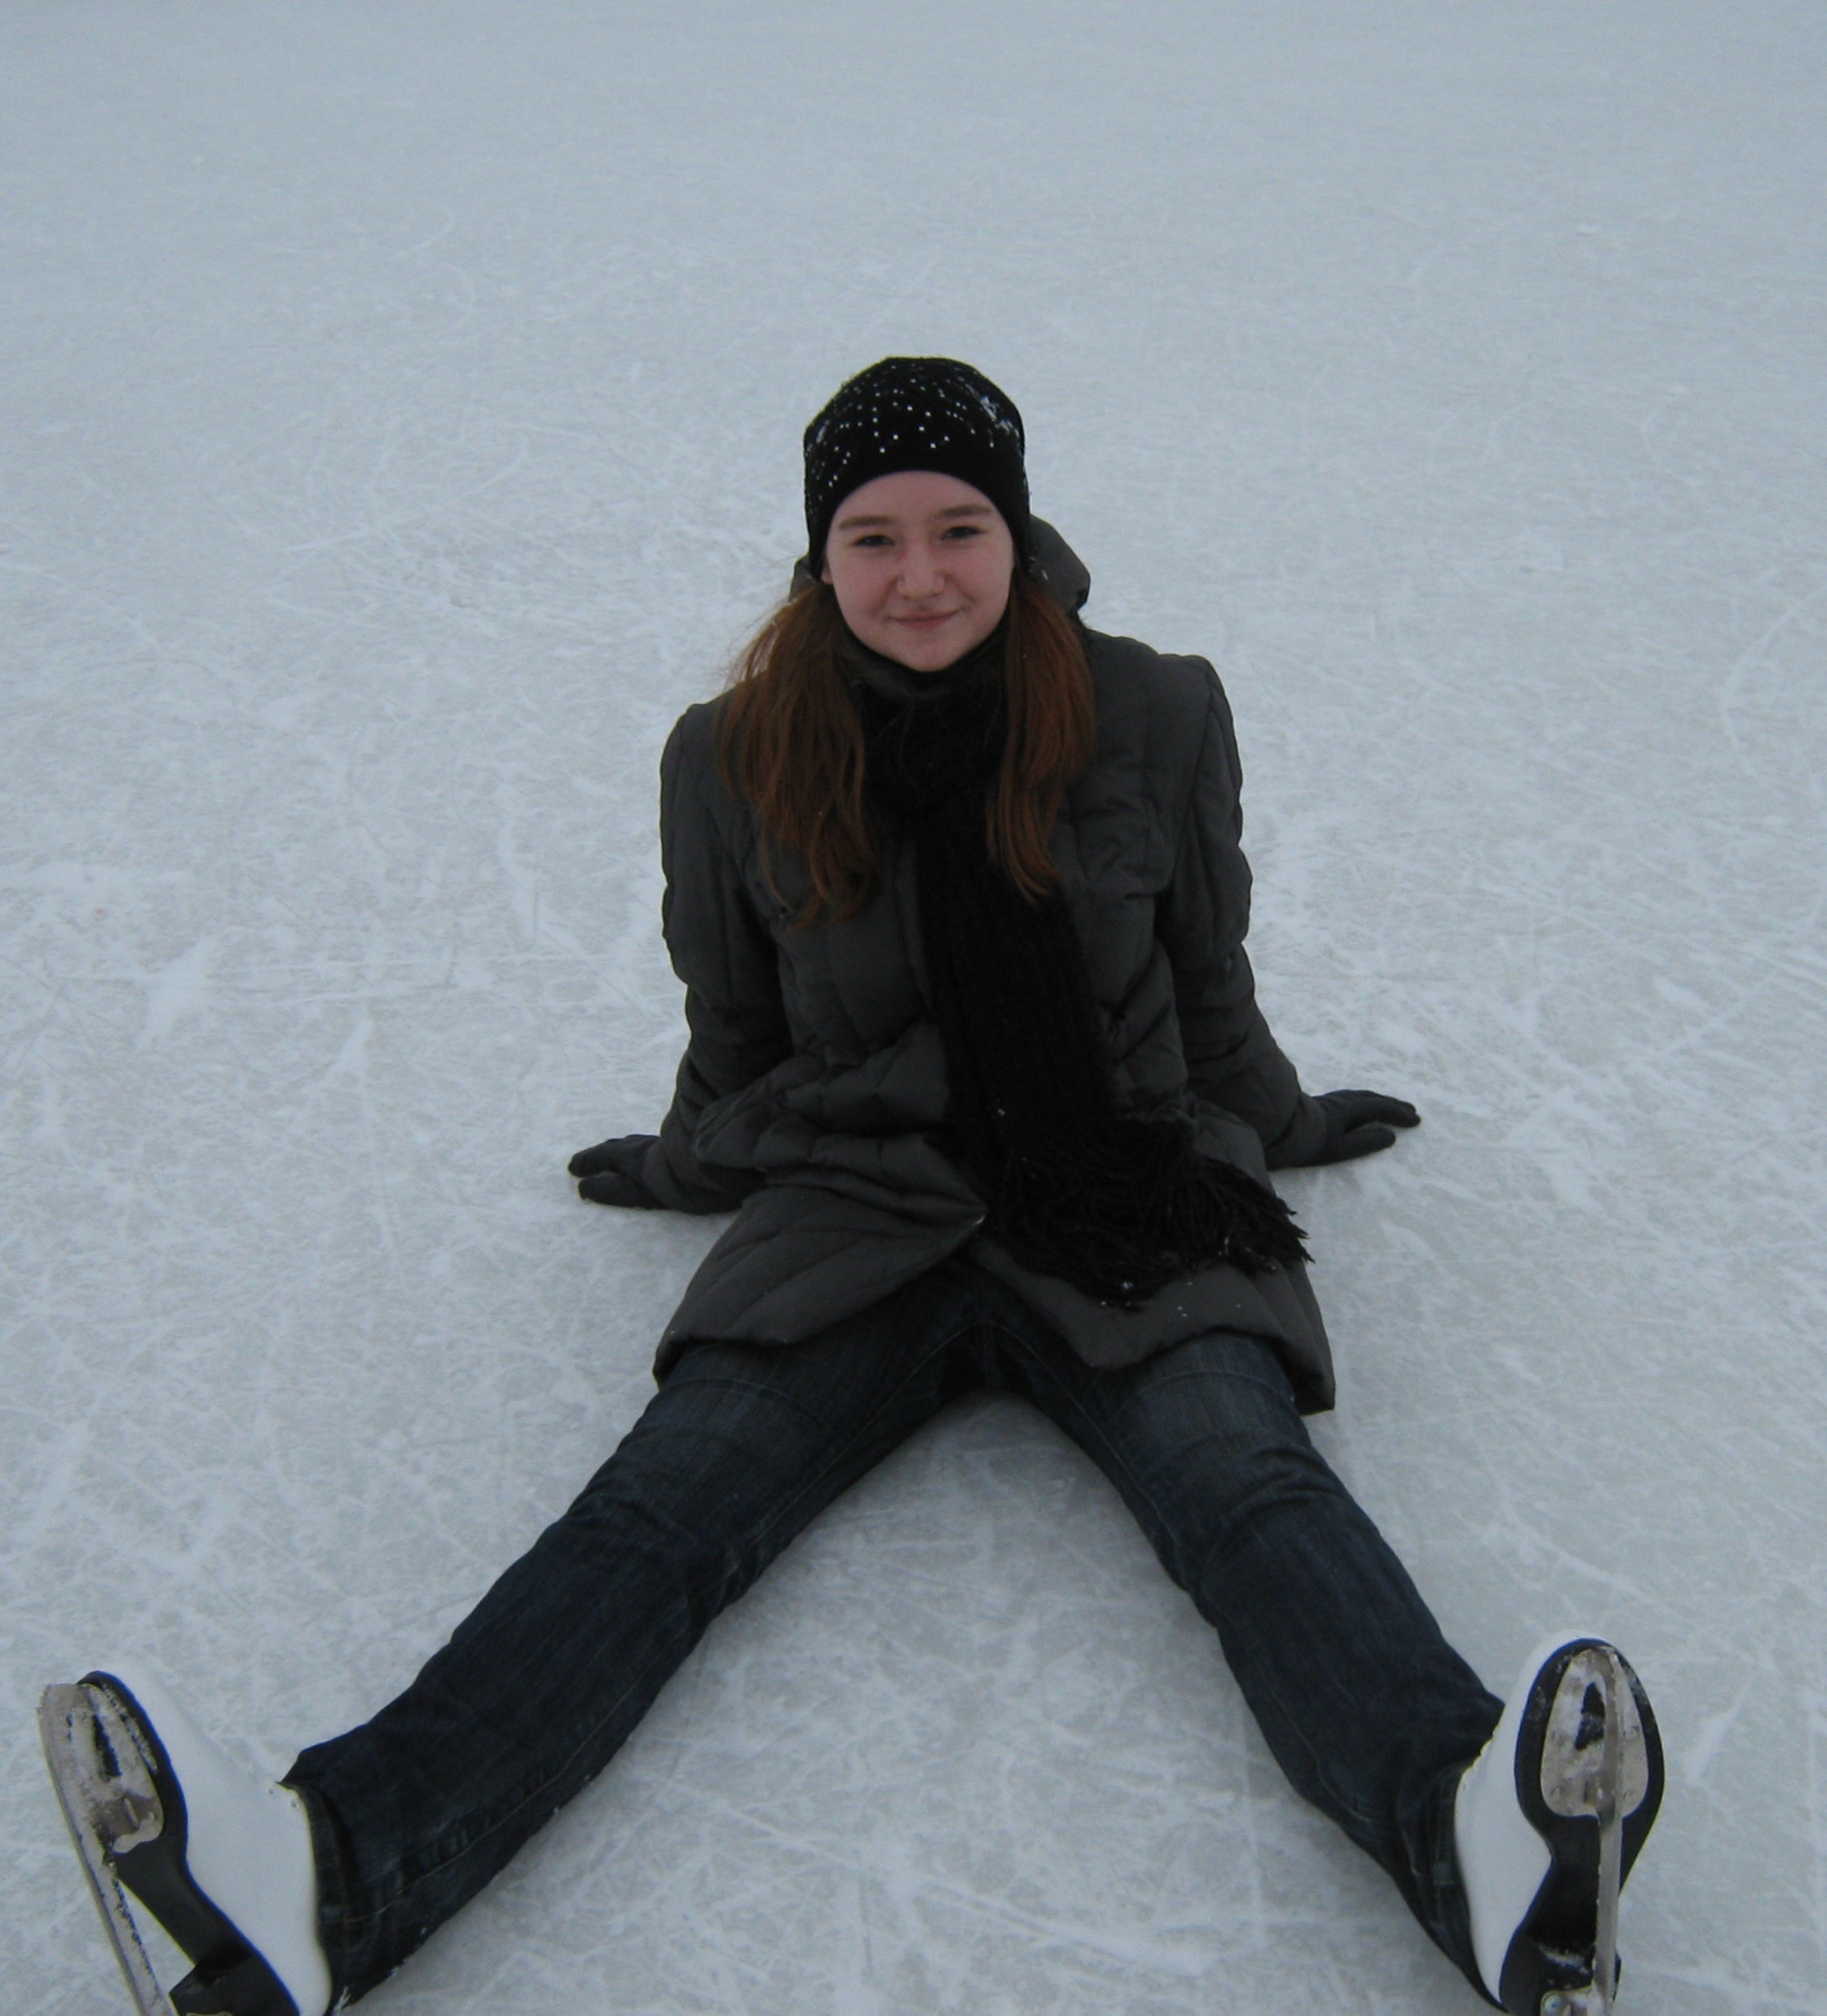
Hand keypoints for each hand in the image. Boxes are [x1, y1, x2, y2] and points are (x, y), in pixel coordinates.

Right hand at [568, 1134, 663, 1207]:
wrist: (706, 1168)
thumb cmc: (668, 1183)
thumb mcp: (633, 1192)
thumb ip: (608, 1190)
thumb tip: (582, 1187)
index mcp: (627, 1155)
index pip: (600, 1156)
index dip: (586, 1163)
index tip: (572, 1168)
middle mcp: (640, 1146)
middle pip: (614, 1147)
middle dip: (598, 1154)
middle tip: (586, 1161)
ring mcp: (657, 1145)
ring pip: (630, 1146)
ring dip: (616, 1151)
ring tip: (611, 1158)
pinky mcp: (672, 1148)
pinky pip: (643, 1148)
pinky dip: (632, 1152)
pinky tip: (642, 1157)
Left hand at [1265, 1091, 1419, 1169]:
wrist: (1271, 1129)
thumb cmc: (1305, 1142)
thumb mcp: (1338, 1148)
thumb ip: (1364, 1142)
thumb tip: (1390, 1136)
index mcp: (1348, 1109)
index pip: (1380, 1108)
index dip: (1399, 1114)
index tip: (1417, 1120)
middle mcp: (1340, 1101)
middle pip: (1372, 1099)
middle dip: (1393, 1104)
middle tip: (1411, 1110)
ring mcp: (1329, 1101)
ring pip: (1360, 1096)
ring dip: (1379, 1101)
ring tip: (1390, 1106)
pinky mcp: (1319, 1105)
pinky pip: (1350, 1098)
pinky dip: (1364, 1101)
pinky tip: (1359, 1107)